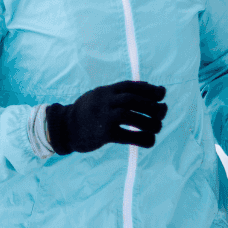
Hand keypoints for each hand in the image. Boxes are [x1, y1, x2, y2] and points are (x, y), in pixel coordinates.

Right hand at [46, 81, 167, 154]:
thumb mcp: (100, 97)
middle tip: (163, 112)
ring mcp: (103, 117)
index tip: (163, 93)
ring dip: (150, 122)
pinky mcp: (103, 134)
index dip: (149, 88)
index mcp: (105, 92)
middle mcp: (104, 102)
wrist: (64, 128)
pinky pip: (127, 136)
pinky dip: (142, 139)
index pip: (130, 86)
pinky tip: (149, 141)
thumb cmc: (87, 113)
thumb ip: (119, 94)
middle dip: (152, 105)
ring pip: (131, 116)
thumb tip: (149, 90)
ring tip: (157, 127)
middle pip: (132, 99)